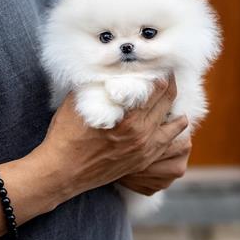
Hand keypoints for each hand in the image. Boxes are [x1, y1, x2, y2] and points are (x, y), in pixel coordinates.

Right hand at [34, 76, 188, 202]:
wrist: (61, 172)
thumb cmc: (67, 136)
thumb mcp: (80, 102)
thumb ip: (99, 84)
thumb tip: (112, 70)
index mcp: (130, 119)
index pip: (157, 90)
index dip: (162, 75)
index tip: (163, 66)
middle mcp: (142, 136)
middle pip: (167, 103)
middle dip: (170, 86)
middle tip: (170, 76)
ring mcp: (144, 151)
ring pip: (174, 127)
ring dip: (177, 111)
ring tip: (175, 100)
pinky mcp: (142, 162)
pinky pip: (167, 145)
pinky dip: (174, 133)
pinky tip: (176, 125)